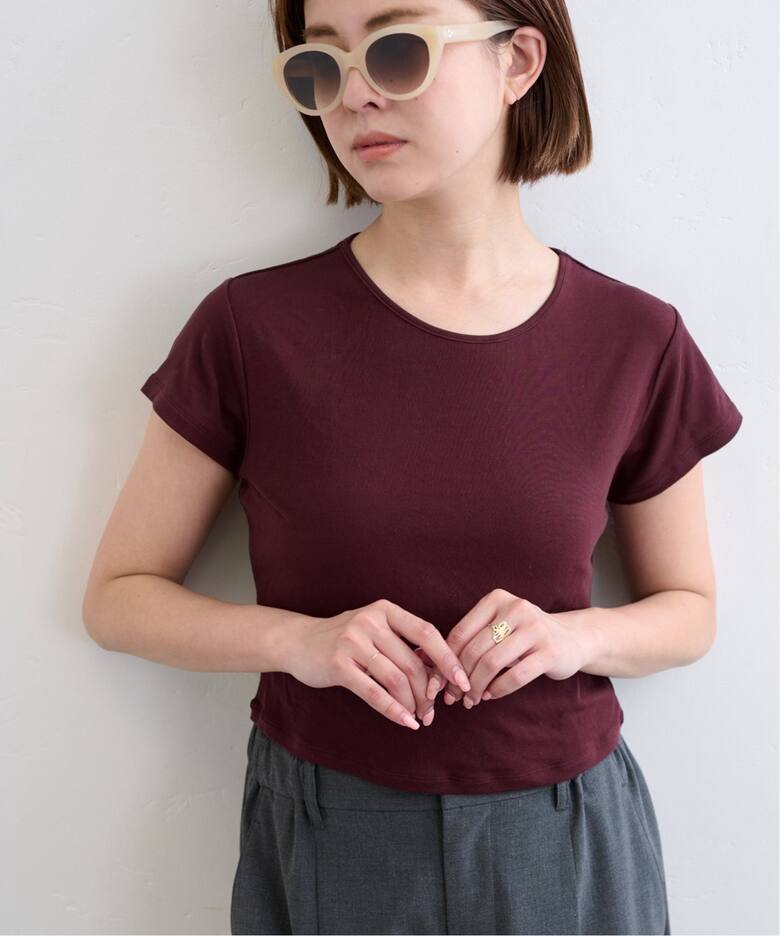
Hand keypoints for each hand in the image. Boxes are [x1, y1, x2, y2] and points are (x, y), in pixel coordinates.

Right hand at [282, 599, 471, 729]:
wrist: (298, 641)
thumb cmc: (344, 638)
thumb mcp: (374, 629)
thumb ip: (403, 644)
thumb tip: (440, 673)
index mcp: (385, 610)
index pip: (426, 632)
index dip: (447, 658)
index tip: (462, 680)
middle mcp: (370, 622)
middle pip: (412, 663)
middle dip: (427, 692)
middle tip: (432, 710)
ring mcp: (353, 642)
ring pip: (396, 680)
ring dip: (412, 704)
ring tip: (420, 718)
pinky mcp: (339, 665)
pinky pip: (374, 693)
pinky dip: (394, 711)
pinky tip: (406, 722)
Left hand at [421, 589, 589, 707]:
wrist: (572, 639)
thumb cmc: (523, 636)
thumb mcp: (496, 629)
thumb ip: (467, 640)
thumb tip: (422, 657)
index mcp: (497, 600)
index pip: (461, 632)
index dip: (445, 661)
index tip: (438, 683)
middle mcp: (516, 608)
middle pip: (474, 650)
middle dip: (460, 678)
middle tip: (453, 697)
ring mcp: (535, 628)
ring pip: (492, 664)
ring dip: (476, 687)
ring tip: (471, 700)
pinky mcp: (549, 651)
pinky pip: (515, 676)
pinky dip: (498, 690)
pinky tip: (490, 696)